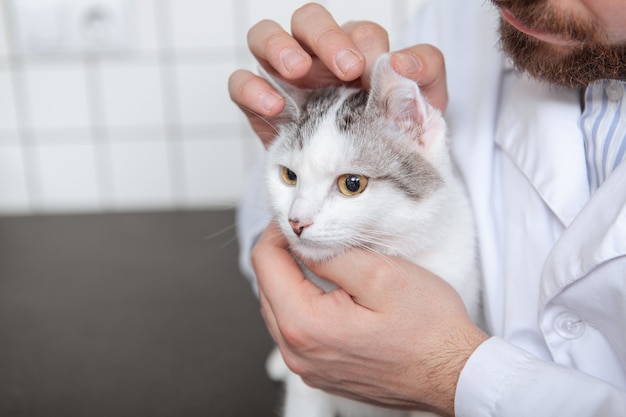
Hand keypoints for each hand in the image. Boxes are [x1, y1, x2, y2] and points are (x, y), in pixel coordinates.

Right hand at [228, 3, 447, 145]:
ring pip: (265, 37)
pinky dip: (252, 88)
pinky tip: (275, 106)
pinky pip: (241, 82)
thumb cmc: (390, 140)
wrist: (355, 184)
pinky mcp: (260, 105)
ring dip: (279, 47)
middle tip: (345, 68)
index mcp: (359, 55)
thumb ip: (424, 77)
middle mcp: (318, 59)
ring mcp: (285, 79)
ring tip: (297, 72)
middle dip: (325, 37)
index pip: (360, 32)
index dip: (364, 43)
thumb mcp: (422, 109)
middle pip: (309, 20)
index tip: (371, 69)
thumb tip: (401, 62)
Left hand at [252, 223, 487, 416]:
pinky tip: (330, 293)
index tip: (298, 219)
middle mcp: (298, 353)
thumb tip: (301, 241)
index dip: (278, 231)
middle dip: (284, 255)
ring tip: (321, 259)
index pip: (265, 263)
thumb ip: (331, 255)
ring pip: (280, 310)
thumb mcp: (381, 275)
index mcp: (306, 325)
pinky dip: (305, 305)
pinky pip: (298, 331)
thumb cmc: (428, 330)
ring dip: (293, 280)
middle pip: (267, 288)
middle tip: (312, 235)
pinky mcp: (321, 372)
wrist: (454, 373)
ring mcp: (308, 367)